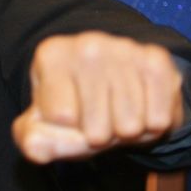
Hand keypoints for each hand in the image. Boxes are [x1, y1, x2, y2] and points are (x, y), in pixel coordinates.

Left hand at [13, 31, 183, 163]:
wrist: (113, 87)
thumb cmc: (73, 107)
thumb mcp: (43, 125)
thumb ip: (32, 140)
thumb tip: (34, 147)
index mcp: (51, 55)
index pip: (61, 118)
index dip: (67, 129)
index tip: (67, 115)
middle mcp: (86, 44)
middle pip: (96, 129)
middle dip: (99, 137)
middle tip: (97, 119)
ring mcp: (124, 48)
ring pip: (129, 125)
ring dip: (126, 132)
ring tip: (117, 114)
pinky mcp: (157, 59)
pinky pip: (159, 119)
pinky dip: (151, 125)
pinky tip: (140, 107)